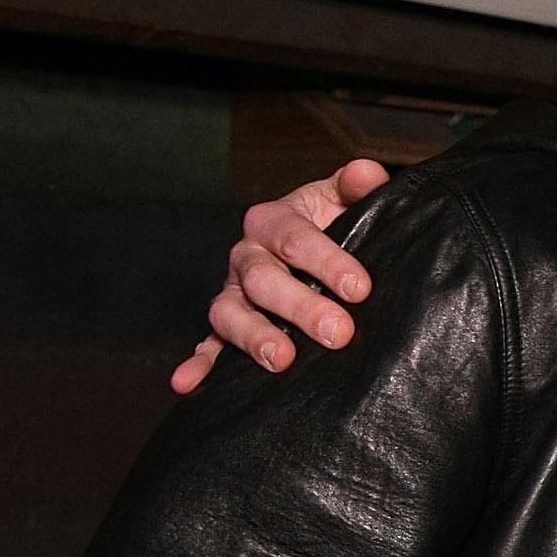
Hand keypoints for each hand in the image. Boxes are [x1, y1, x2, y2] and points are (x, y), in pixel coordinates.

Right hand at [170, 160, 391, 394]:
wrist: (309, 246)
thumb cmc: (329, 223)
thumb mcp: (340, 199)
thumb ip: (355, 186)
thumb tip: (367, 173)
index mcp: (272, 221)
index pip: (296, 239)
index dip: (328, 263)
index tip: (360, 289)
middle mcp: (246, 255)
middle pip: (264, 280)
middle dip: (301, 307)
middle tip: (338, 332)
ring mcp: (233, 292)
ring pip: (230, 312)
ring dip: (253, 336)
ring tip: (281, 359)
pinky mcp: (227, 325)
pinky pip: (209, 344)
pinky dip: (198, 364)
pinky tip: (189, 383)